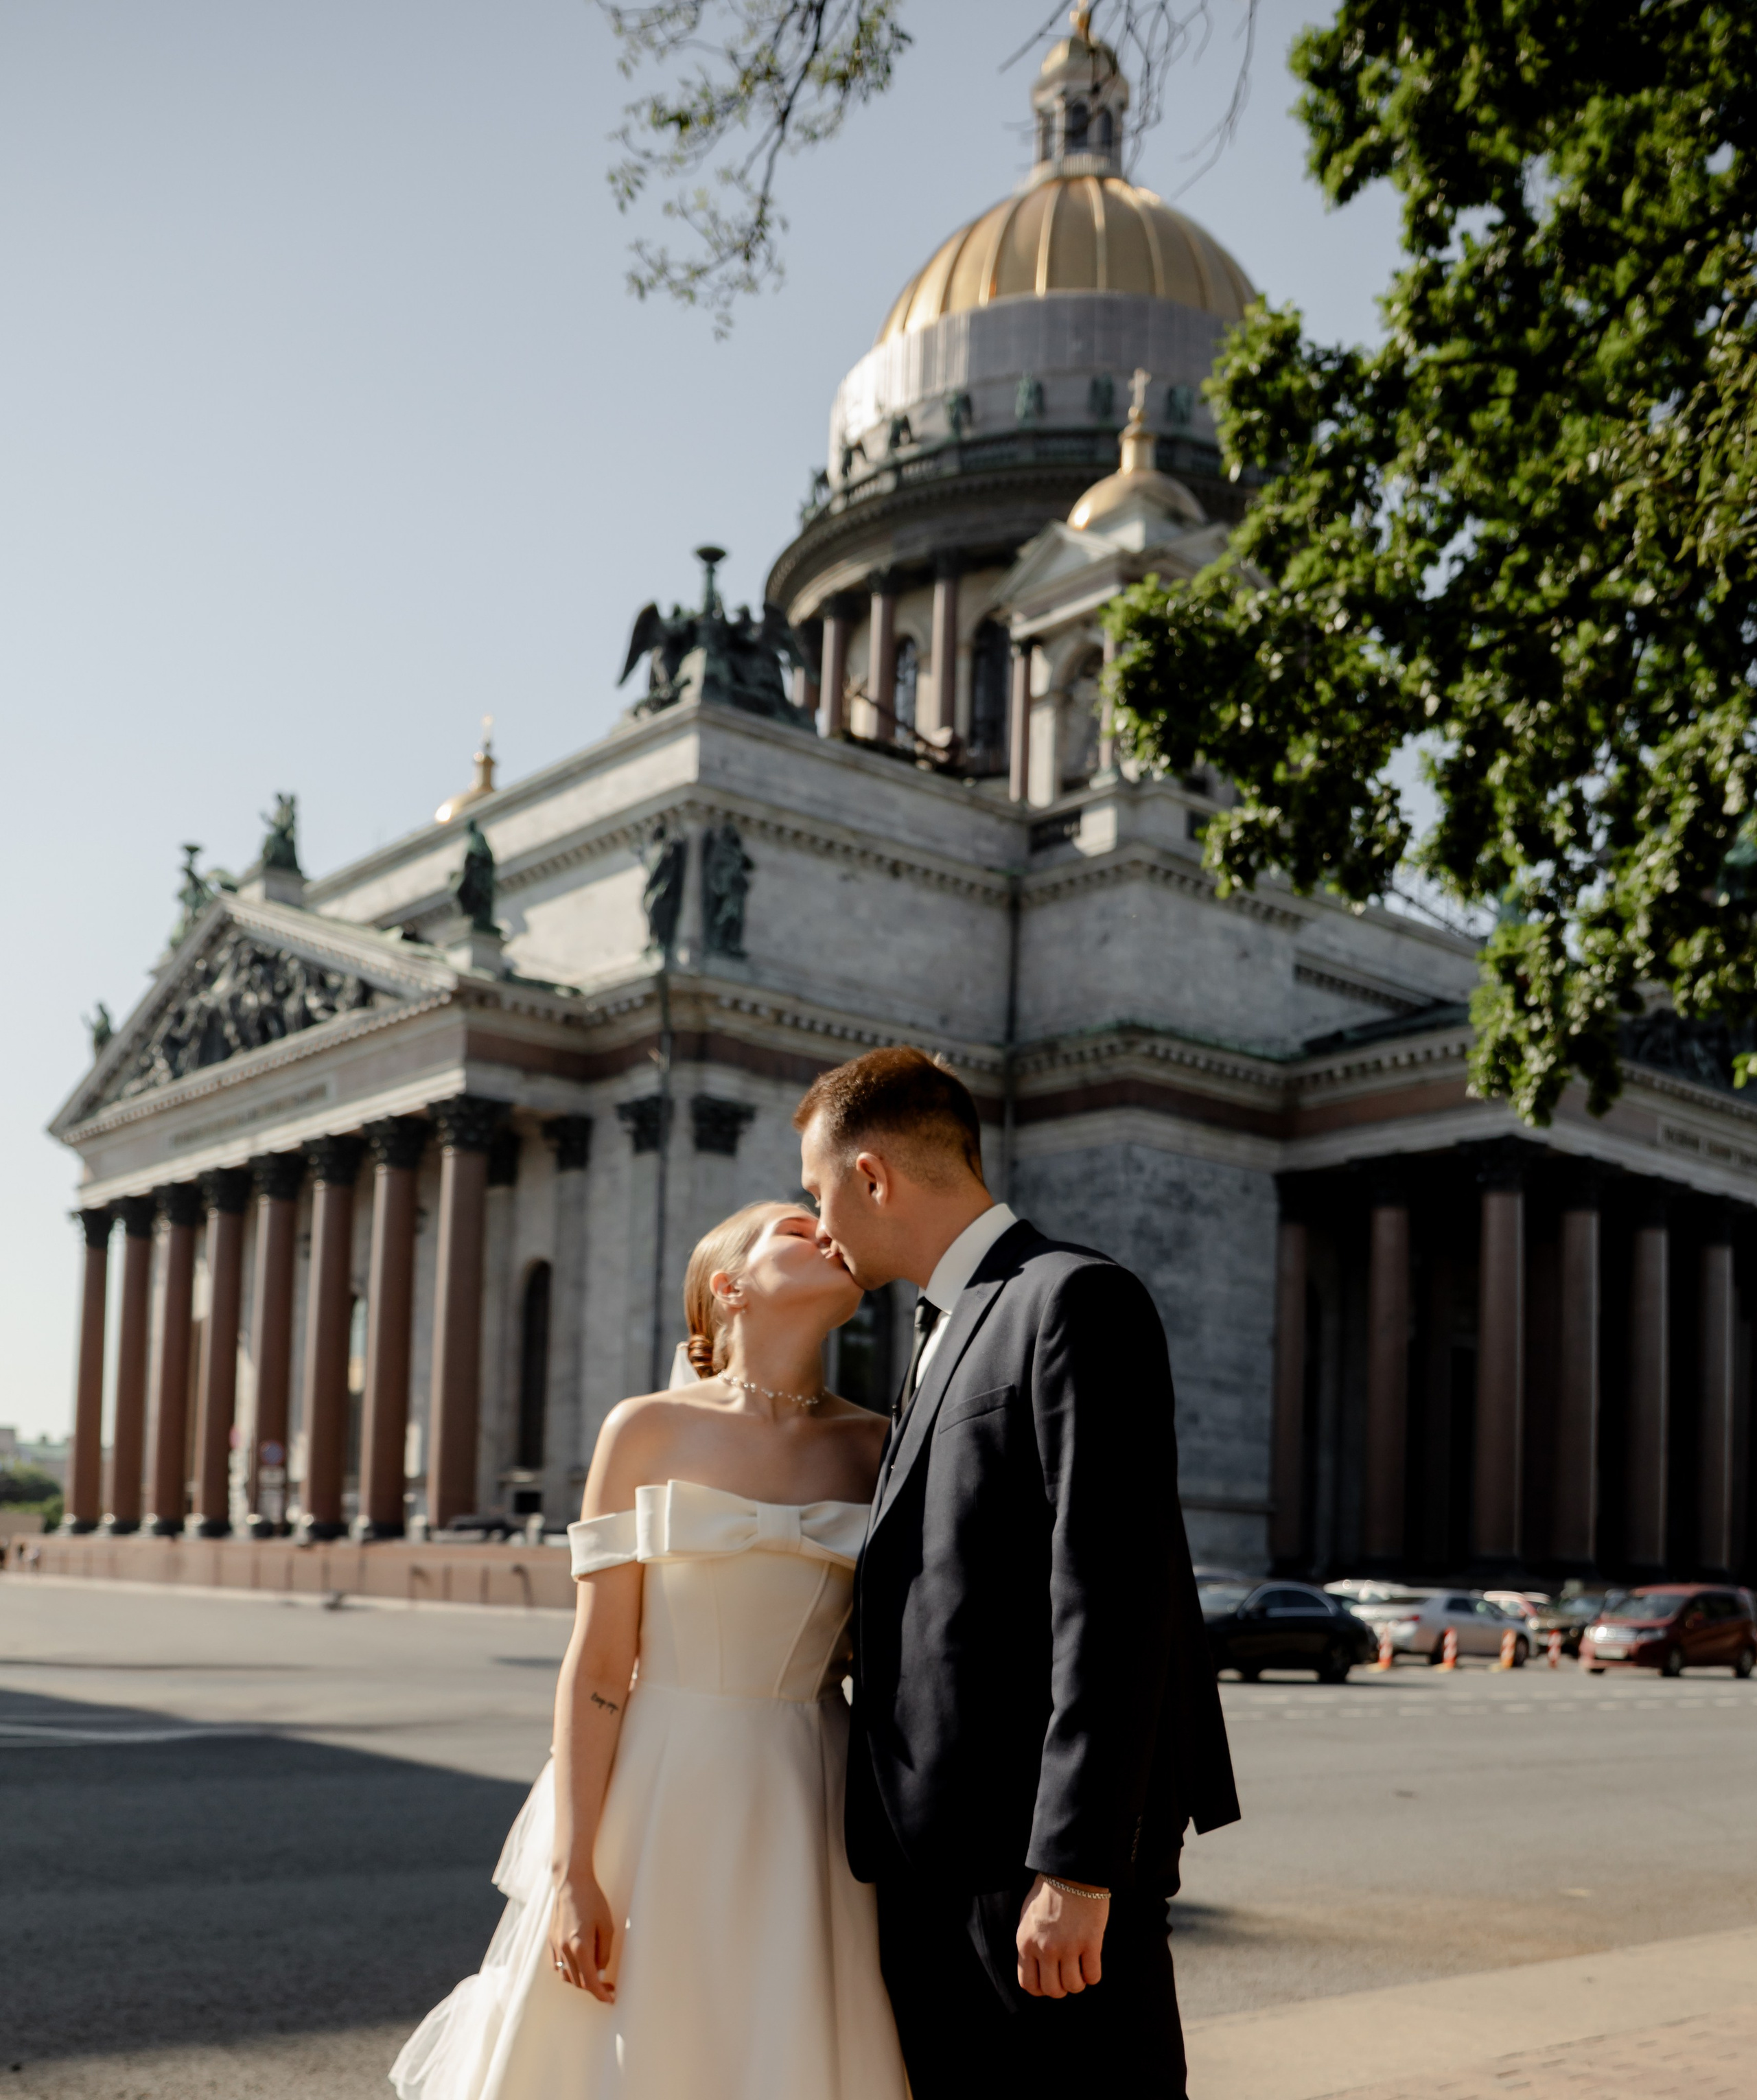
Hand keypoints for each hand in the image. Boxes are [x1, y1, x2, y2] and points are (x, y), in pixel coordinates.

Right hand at [549, 1873, 616, 2000]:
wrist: (571, 1882)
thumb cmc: (593, 1901)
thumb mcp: (607, 1925)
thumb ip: (604, 1952)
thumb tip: (600, 1971)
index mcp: (580, 1946)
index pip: (590, 1981)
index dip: (600, 1994)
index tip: (610, 1999)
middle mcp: (564, 1949)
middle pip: (578, 1982)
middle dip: (594, 1988)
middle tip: (609, 1986)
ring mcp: (555, 1946)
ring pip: (567, 1976)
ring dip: (581, 1981)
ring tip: (596, 1975)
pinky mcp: (551, 1941)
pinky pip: (558, 1966)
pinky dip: (569, 1971)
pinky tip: (580, 1965)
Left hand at [1016, 1873, 1108, 1997]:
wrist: (1071, 1870)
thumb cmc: (1049, 1893)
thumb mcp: (1028, 1918)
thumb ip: (1030, 1945)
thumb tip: (1036, 1969)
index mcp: (1025, 1942)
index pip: (1029, 1984)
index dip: (1042, 1988)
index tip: (1051, 1979)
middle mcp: (1045, 1948)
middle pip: (1053, 1990)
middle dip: (1062, 1987)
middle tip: (1068, 1973)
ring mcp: (1068, 1946)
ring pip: (1074, 1986)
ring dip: (1079, 1981)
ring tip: (1080, 1966)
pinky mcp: (1090, 1942)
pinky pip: (1093, 1976)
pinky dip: (1093, 1974)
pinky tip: (1091, 1961)